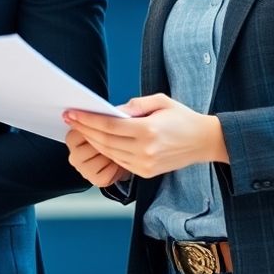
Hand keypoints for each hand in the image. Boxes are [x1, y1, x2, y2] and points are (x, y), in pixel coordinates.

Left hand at [63, 94, 227, 178]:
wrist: (204, 142)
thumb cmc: (182, 117)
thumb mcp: (161, 101)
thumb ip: (134, 105)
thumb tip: (111, 110)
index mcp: (149, 131)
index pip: (109, 126)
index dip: (88, 120)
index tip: (72, 113)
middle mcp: (145, 151)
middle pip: (104, 141)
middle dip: (84, 129)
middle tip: (69, 118)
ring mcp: (145, 164)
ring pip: (109, 153)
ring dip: (91, 140)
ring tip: (79, 128)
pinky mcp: (146, 172)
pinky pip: (119, 161)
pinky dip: (105, 151)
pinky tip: (96, 140)